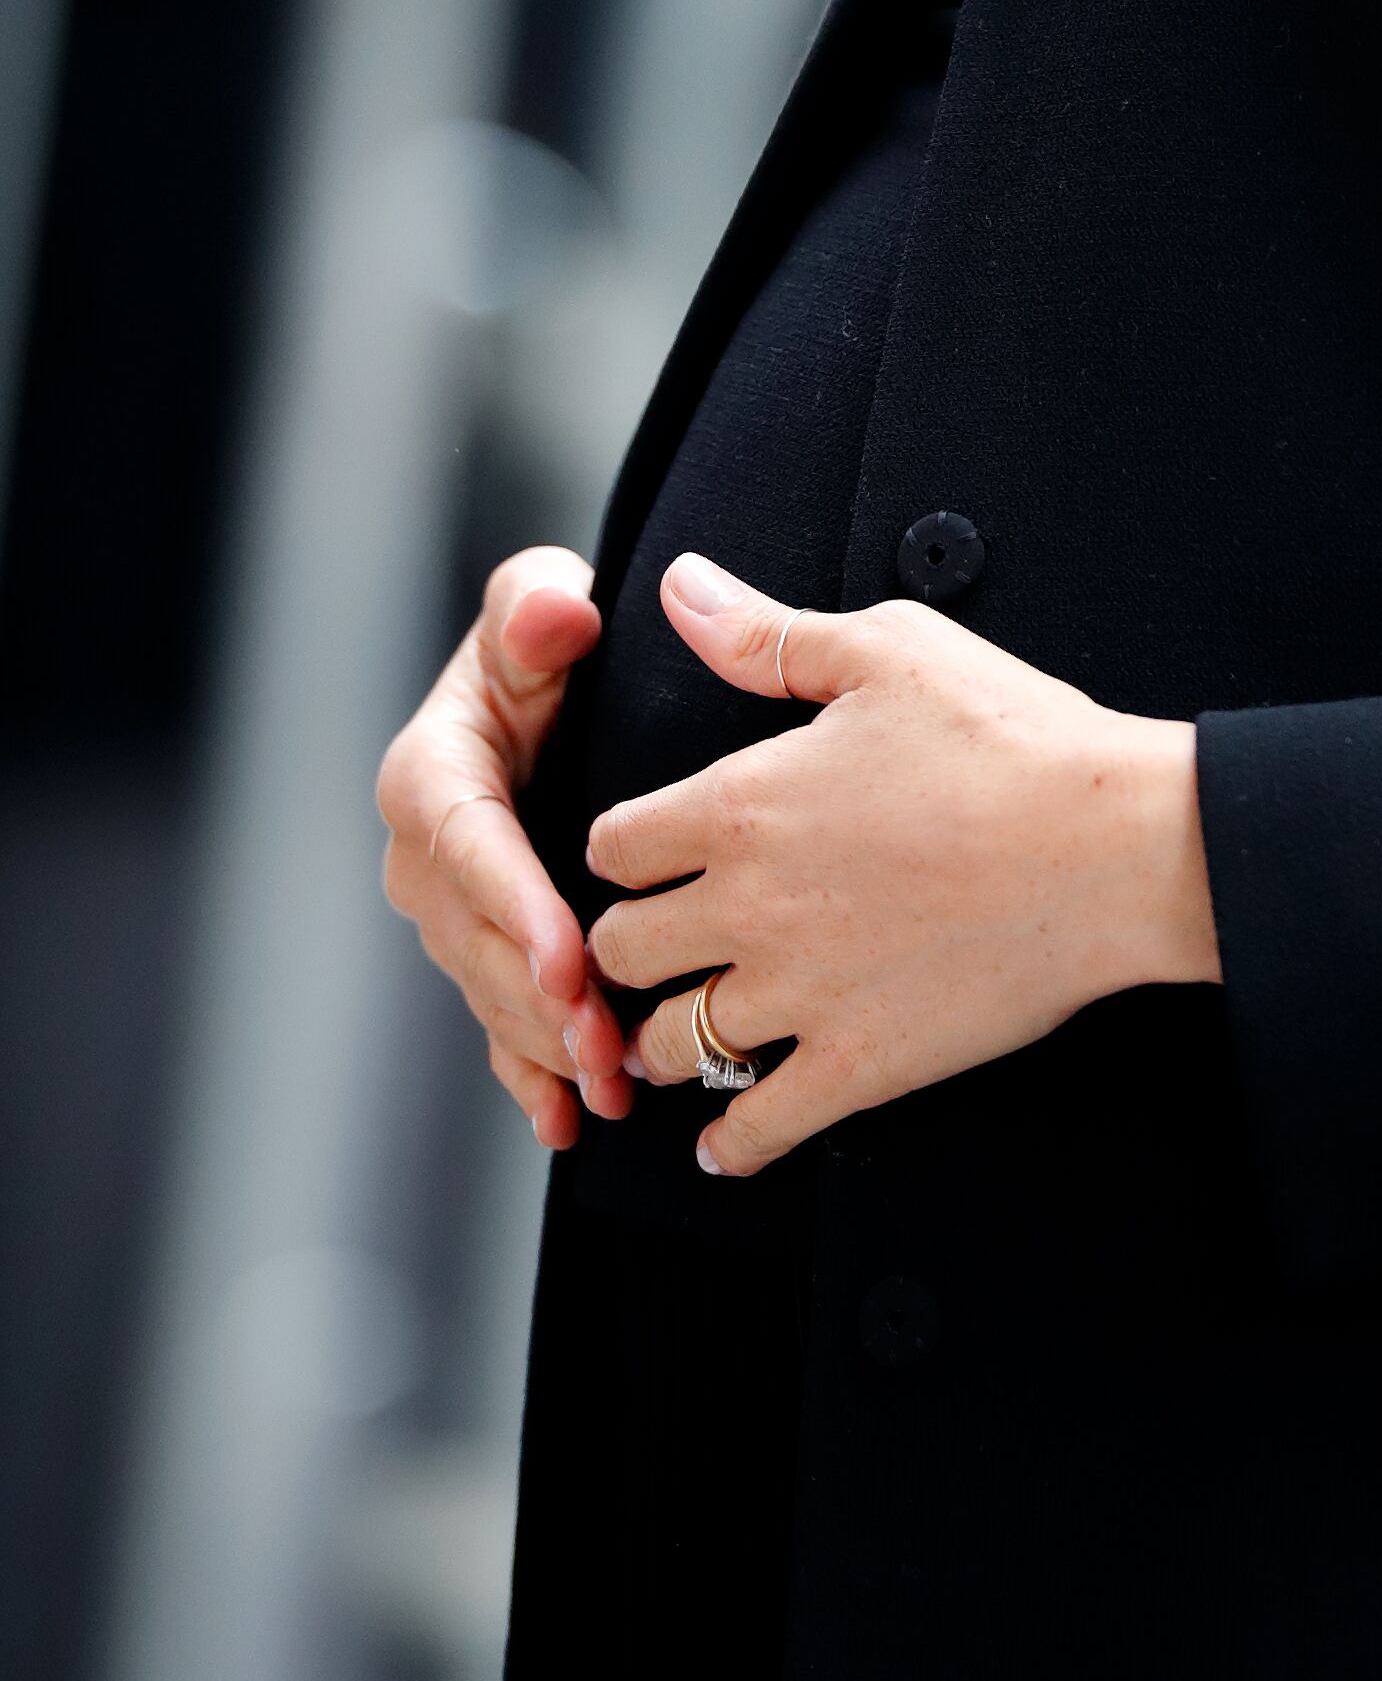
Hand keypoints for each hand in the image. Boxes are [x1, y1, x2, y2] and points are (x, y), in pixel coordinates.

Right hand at [377, 547, 633, 1149]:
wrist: (548, 689)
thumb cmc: (545, 640)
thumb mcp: (536, 603)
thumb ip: (534, 603)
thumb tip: (554, 614)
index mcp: (431, 776)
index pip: (469, 848)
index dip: (515, 908)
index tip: (568, 960)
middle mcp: (428, 857)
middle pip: (480, 943)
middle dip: (541, 1001)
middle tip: (609, 1046)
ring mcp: (454, 916)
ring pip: (495, 995)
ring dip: (547, 1048)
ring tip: (611, 1089)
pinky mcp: (486, 952)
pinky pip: (501, 1024)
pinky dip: (530, 1075)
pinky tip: (566, 1121)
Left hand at [587, 554, 1219, 1178]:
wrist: (1112, 845)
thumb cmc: (1011, 737)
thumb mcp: (887, 649)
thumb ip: (766, 632)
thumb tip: (682, 587)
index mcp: (742, 804)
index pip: (611, 845)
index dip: (626, 845)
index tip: (649, 853)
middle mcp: (749, 906)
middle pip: (618, 950)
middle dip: (626, 943)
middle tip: (657, 942)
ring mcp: (799, 994)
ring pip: (669, 1043)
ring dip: (664, 1038)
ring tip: (682, 1030)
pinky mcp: (856, 1064)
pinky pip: (754, 1131)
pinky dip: (728, 1145)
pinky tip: (724, 1141)